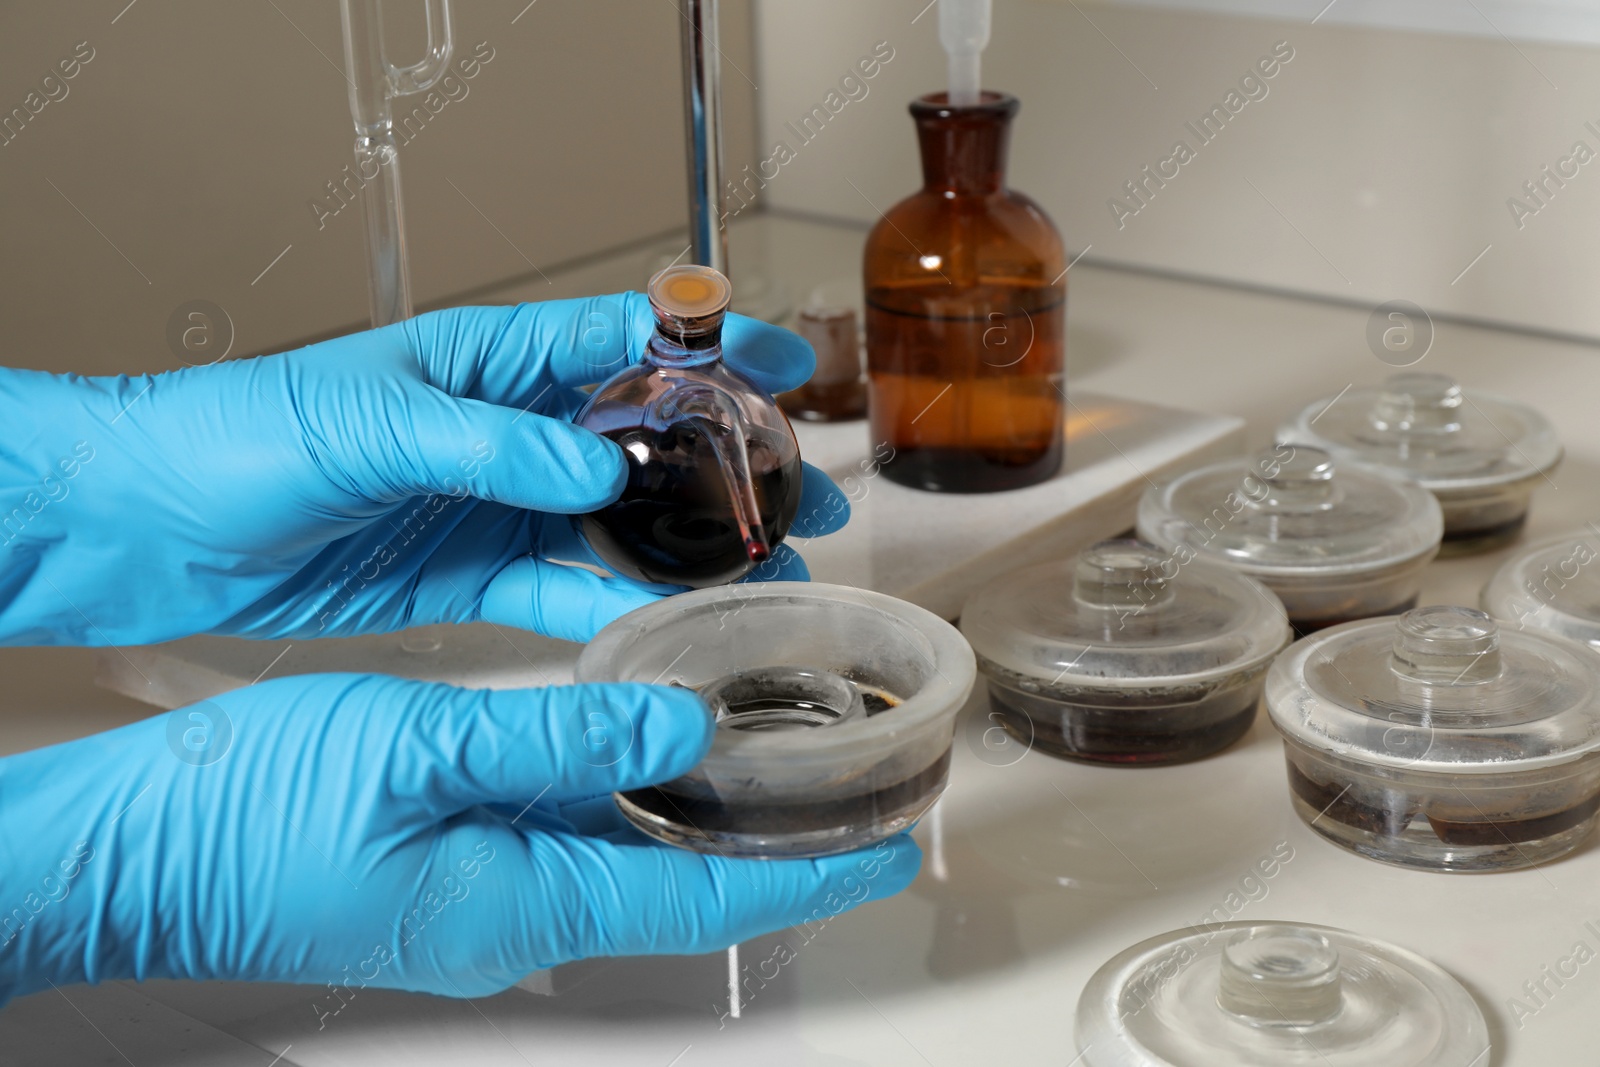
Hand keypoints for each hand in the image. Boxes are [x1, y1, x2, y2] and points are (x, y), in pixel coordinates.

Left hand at [0, 297, 848, 646]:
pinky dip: (614, 615)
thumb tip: (591, 465)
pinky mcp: (469, 577)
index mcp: (489, 362)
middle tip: (806, 499)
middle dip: (732, 468)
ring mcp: (495, 507)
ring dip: (691, 552)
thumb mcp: (364, 424)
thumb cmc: (239, 435)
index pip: (624, 339)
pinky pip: (561, 594)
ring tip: (767, 577)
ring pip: (618, 527)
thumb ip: (483, 443)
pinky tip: (667, 635)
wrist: (153, 525)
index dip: (713, 348)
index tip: (790, 366)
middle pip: (647, 443)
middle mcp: (507, 433)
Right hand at [0, 674, 919, 1006]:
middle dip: (770, 840)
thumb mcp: (412, 748)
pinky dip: (619, 792)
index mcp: (524, 903)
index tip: (890, 848)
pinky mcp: (442, 873)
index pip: (708, 903)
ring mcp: (478, 901)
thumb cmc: (244, 817)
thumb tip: (675, 722)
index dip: (808, 876)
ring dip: (699, 809)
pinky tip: (636, 735)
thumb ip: (554, 736)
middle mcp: (516, 919)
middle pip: (680, 884)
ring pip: (623, 856)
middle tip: (845, 784)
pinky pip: (562, 837)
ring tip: (769, 747)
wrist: (129, 859)